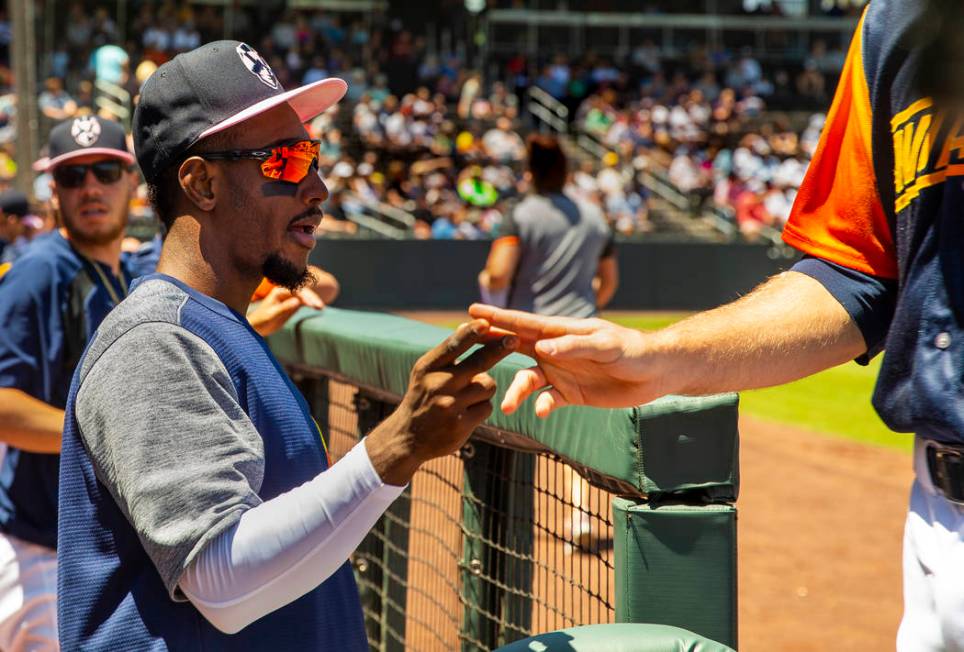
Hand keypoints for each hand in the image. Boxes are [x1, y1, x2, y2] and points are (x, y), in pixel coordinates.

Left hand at [248, 286, 323, 336]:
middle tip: (320, 306)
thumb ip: (284, 307)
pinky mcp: (293, 304)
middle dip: (312, 297)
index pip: (296, 291)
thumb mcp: (272, 314)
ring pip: (305, 296)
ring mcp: (290, 297)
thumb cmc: (261, 320)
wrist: (257, 327)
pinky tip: (318, 308)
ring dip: (313, 300)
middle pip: (302, 291)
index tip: (312, 305)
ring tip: (321, 307)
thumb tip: (297, 301)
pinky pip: (304, 302)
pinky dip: (311, 304)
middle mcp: (285, 292)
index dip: (305, 296)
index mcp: (279, 291)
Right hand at [366, 320, 517, 484]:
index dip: (471, 332)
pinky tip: (467, 412)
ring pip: (488, 385)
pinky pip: (487, 407)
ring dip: (484, 388)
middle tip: (515, 339)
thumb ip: (447, 353)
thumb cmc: (423, 396)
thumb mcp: (426, 371)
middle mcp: (438, 384)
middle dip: (499, 349)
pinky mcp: (460, 424)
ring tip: (468, 395)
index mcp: (428, 367)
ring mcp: (450, 405)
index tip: (486, 322)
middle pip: (479, 363)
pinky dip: (482, 407)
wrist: (407, 437)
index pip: (453, 345)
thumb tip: (472, 326)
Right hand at [468, 304, 670, 417]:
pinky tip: (541, 411)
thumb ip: (573, 346)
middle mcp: (555, 350)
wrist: (655, 373)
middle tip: (466, 349)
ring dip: (516, 391)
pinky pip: (547, 400)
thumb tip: (541, 348)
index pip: (525, 323)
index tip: (473, 310)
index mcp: (562, 331)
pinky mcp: (570, 394)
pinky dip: (541, 406)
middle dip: (492, 348)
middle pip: (516, 348)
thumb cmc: (633, 350)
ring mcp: (561, 372)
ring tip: (508, 406)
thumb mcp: (606, 345)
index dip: (499, 318)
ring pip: (527, 380)